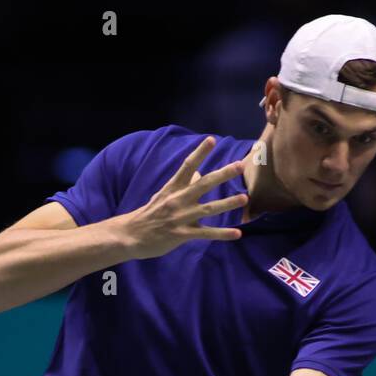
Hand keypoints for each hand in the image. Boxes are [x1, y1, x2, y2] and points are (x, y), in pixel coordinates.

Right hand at [116, 137, 248, 259]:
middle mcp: (178, 200)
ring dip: (227, 203)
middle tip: (239, 165)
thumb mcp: (163, 195)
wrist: (131, 235)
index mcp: (172, 188)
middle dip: (222, 174)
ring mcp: (181, 217)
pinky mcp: (182, 234)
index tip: (211, 140)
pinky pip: (206, 234)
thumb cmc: (149, 214)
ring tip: (244, 198)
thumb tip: (197, 172)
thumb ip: (182, 185)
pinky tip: (237, 234)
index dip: (199, 152)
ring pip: (209, 209)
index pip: (187, 166)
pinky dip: (222, 234)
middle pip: (203, 184)